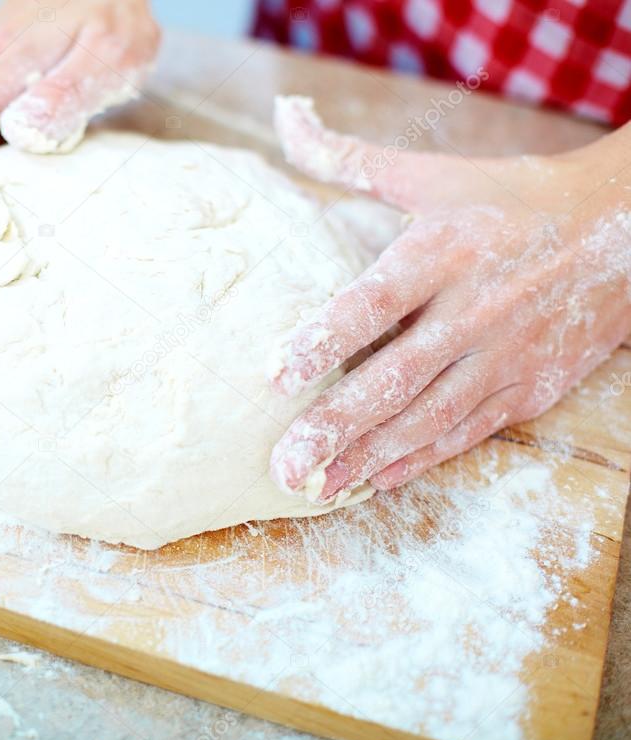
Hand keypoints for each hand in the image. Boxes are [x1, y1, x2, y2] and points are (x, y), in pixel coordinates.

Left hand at [268, 96, 630, 499]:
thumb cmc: (507, 201)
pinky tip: (375, 480)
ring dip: (369, 456)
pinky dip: (421, 459)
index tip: (274, 376)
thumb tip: (285, 120)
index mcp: (446, 251)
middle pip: (396, 377)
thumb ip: (348, 159)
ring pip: (428, 418)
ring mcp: (505, 357)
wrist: (622, 232)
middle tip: (283, 465)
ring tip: (315, 488)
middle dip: (336, 425)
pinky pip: (466, 433)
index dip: (324, 339)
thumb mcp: (430, 174)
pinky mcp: (529, 390)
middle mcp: (475, 310)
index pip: (375, 302)